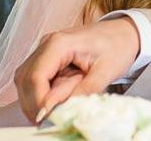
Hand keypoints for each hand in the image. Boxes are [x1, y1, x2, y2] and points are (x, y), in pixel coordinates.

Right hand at [14, 17, 140, 122]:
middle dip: (35, 104)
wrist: (124, 32)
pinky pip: (34, 81)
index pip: (35, 77)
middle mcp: (46, 44)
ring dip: (37, 100)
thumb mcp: (107, 70)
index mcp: (59, 43)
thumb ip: (86, 90)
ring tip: (59, 107)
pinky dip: (41, 94)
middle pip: (25, 80)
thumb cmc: (118, 46)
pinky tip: (58, 99)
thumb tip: (65, 110)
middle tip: (52, 118)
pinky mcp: (48, 59)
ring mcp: (44, 51)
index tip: (48, 118)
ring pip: (25, 82)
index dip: (38, 101)